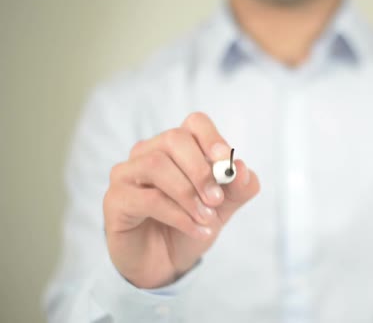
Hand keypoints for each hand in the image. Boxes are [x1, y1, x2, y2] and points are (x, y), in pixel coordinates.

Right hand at [103, 112, 259, 288]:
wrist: (165, 263)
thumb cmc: (190, 224)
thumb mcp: (223, 208)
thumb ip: (238, 188)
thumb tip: (242, 168)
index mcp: (178, 147)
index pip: (195, 123)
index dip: (212, 138)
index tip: (226, 163)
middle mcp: (149, 152)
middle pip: (174, 139)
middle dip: (200, 170)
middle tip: (216, 199)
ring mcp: (127, 173)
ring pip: (156, 165)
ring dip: (188, 194)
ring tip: (206, 219)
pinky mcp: (115, 199)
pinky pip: (147, 198)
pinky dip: (178, 215)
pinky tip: (195, 229)